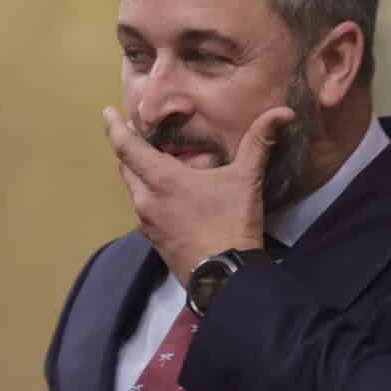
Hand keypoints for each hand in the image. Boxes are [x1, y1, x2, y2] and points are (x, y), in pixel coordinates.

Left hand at [102, 105, 295, 282]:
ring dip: (141, 176)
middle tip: (139, 137)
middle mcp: (146, 200)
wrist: (226, 278)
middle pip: (126, 168)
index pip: (127, 147)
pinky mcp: (155, 242)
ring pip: (134, 191)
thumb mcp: (246, 180)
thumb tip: (283, 113)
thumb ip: (258, 144)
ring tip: (159, 167)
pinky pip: (145, 212)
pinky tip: (171, 199)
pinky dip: (151, 198)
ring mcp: (148, 224)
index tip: (107, 112)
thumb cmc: (231, 224)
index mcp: (161, 180)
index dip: (116, 127)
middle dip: (129, 150)